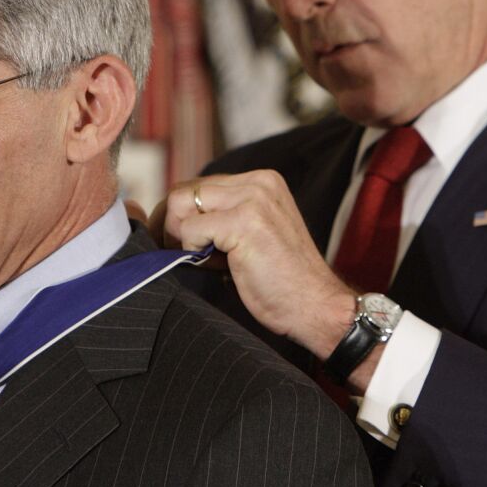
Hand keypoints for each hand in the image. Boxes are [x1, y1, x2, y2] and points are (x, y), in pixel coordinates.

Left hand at [160, 170, 356, 358]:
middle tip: (178, 254)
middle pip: (185, 190)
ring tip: (198, 260)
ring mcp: (252, 199)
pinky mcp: (245, 221)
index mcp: (262, 181)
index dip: (180, 215)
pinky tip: (214, 267)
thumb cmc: (282, 280)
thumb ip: (224, 216)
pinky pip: (190, 229)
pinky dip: (191, 251)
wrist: (316, 306)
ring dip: (179, 237)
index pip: (199, 185)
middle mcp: (258, 182)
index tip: (176, 242)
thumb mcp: (253, 234)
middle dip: (171, 225)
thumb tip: (175, 217)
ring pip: (182, 204)